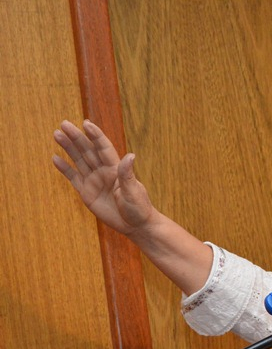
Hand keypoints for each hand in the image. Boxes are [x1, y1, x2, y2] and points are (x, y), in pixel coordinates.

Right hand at [52, 120, 155, 235]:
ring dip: (68, 148)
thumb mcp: (134, 191)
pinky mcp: (87, 193)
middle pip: (88, 151)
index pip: (103, 148)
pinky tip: (56, 158)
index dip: (95, 136)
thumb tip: (130, 155)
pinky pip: (74, 178)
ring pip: (79, 160)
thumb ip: (127, 174)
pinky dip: (65, 168)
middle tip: (64, 124)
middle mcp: (104, 171)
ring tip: (57, 134)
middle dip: (77, 137)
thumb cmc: (139, 207)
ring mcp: (94, 181)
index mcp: (116, 169)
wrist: (135, 225)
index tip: (86, 123)